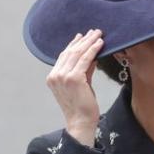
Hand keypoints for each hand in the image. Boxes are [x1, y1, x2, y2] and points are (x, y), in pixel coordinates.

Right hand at [46, 30, 103, 145]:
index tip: (82, 36)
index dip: (73, 45)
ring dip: (89, 42)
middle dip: (83, 40)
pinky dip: (93, 50)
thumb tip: (92, 57)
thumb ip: (84, 71)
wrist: (81, 123)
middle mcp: (55, 75)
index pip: (63, 56)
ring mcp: (63, 76)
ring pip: (77, 54)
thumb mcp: (81, 86)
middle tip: (94, 31)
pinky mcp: (74, 78)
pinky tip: (100, 43)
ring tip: (98, 34)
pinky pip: (85, 60)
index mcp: (53, 77)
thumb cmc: (82, 107)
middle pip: (70, 52)